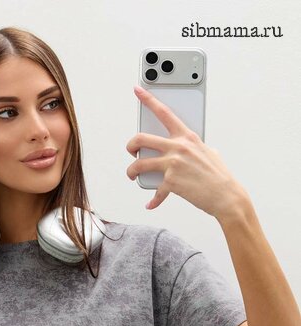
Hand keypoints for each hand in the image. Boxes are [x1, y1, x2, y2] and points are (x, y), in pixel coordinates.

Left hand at [126, 85, 248, 216]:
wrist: (225, 195)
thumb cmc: (218, 175)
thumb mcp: (208, 152)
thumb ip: (193, 148)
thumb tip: (185, 152)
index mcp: (187, 136)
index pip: (164, 112)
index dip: (148, 99)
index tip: (137, 90)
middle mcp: (178, 147)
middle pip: (141, 138)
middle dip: (131, 145)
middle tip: (131, 151)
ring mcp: (173, 164)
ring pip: (140, 164)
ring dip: (132, 170)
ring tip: (132, 174)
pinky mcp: (170, 182)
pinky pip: (155, 191)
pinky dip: (153, 200)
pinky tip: (150, 204)